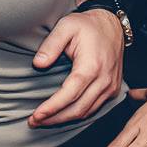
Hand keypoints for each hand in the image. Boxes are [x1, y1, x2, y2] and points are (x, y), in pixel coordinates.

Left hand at [29, 9, 124, 125]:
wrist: (111, 24)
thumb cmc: (87, 25)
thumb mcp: (66, 26)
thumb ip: (51, 45)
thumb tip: (38, 64)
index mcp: (92, 66)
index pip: (69, 94)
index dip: (52, 107)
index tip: (36, 115)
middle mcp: (104, 80)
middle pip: (78, 109)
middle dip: (54, 118)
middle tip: (34, 122)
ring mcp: (111, 86)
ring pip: (86, 112)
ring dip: (64, 119)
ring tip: (44, 121)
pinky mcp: (112, 89)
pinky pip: (94, 108)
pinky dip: (77, 114)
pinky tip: (62, 115)